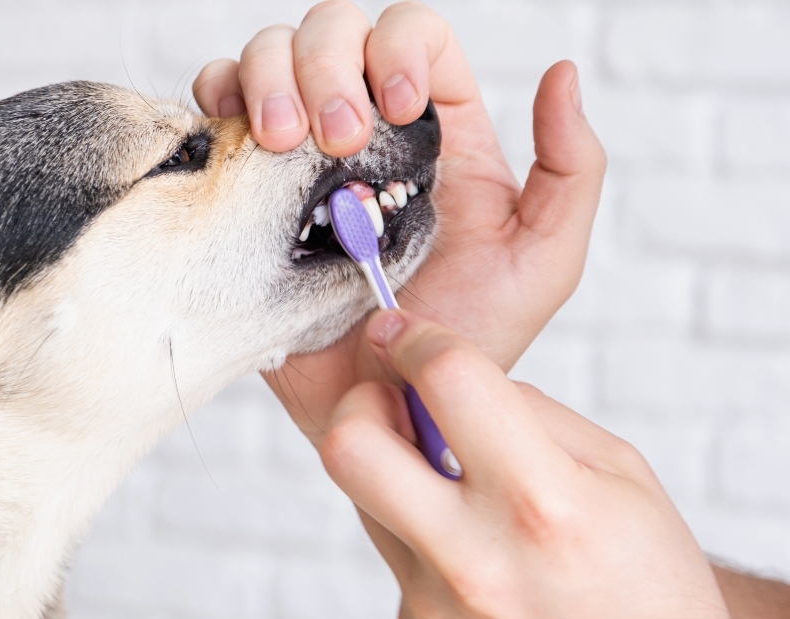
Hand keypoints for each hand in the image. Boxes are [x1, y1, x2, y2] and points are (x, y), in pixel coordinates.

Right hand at [192, 1, 605, 443]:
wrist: (375, 409)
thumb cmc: (457, 344)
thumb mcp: (541, 264)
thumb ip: (572, 171)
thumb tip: (562, 73)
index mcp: (436, 130)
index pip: (414, 36)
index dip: (400, 49)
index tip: (400, 109)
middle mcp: (364, 129)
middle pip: (334, 29)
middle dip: (327, 65)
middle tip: (335, 141)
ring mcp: (298, 152)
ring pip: (268, 52)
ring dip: (269, 77)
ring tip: (283, 144)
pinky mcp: (245, 182)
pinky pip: (217, 102)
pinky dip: (218, 95)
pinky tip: (240, 136)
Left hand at [320, 310, 730, 618]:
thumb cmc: (648, 578)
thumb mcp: (620, 475)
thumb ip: (529, 412)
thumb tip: (445, 374)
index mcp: (542, 505)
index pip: (447, 382)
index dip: (418, 338)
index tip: (405, 331)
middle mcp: (474, 560)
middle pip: (350, 449)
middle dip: (362, 402)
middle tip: (397, 401)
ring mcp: (435, 607)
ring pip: (364, 500)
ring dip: (397, 471)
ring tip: (460, 490)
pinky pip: (393, 553)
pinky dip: (420, 532)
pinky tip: (475, 551)